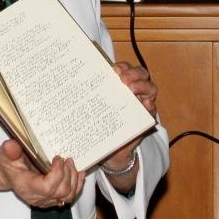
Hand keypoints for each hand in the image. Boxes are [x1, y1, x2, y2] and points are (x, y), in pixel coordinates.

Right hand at [0, 139, 84, 207]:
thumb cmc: (6, 164)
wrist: (4, 174)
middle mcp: (36, 197)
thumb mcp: (5, 154)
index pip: (48, 187)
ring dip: (74, 180)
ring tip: (72, 165)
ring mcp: (44, 200)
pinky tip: (78, 174)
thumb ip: (9, 150)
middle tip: (67, 159)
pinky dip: (76, 185)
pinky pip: (68, 197)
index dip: (58, 173)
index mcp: (26, 186)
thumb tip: (11, 146)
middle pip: (61, 192)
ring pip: (67, 197)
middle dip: (68, 174)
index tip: (58, 158)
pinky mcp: (50, 199)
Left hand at [94, 62, 158, 188]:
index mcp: (118, 85)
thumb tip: (66, 92)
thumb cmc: (98, 127)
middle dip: (134, 73)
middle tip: (123, 79)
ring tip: (132, 89)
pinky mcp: (147, 118)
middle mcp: (132, 91)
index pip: (125, 69)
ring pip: (150, 88)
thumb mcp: (90, 111)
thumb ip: (84, 100)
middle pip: (140, 74)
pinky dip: (149, 104)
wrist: (109, 151)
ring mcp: (141, 103)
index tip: (113, 69)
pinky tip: (144, 104)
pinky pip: (152, 108)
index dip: (122, 66)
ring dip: (143, 85)